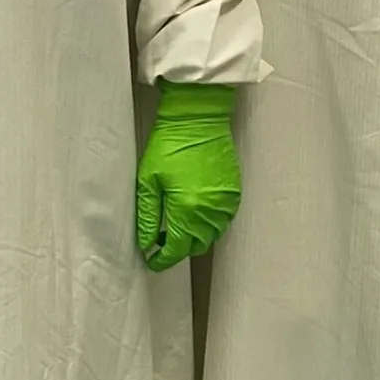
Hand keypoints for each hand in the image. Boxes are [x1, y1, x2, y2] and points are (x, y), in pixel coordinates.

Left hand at [135, 83, 240, 269]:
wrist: (197, 119)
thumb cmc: (169, 145)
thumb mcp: (149, 180)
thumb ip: (148, 217)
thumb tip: (146, 243)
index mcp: (187, 209)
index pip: (177, 249)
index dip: (163, 260)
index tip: (152, 260)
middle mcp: (210, 210)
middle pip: (197, 246)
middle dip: (179, 250)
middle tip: (162, 242)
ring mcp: (226, 202)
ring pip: (212, 235)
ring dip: (195, 238)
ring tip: (177, 226)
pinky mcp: (234, 191)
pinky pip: (223, 220)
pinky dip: (210, 224)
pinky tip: (195, 212)